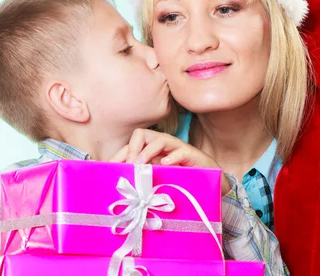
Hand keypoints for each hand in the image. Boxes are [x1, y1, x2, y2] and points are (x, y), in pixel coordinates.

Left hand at [110, 129, 231, 194]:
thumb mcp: (157, 179)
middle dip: (132, 148)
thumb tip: (121, 186)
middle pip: (141, 134)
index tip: (111, 169)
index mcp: (150, 150)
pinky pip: (180, 150)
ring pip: (159, 139)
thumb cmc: (179, 179)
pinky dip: (171, 157)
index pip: (130, 145)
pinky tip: (165, 165)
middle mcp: (161, 146)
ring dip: (147, 151)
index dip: (119, 155)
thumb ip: (142, 179)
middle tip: (129, 165)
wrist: (208, 181)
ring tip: (140, 165)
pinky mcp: (190, 154)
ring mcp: (176, 148)